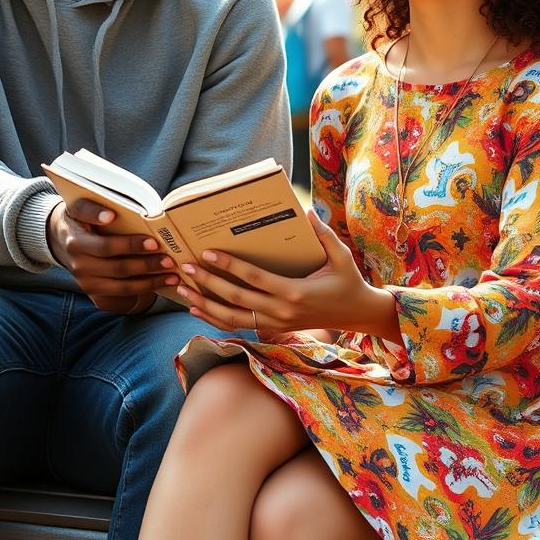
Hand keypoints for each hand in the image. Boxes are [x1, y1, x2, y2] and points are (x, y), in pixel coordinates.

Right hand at [46, 198, 179, 314]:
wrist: (61, 239)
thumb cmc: (77, 219)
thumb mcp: (77, 207)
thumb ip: (91, 209)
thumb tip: (110, 215)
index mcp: (76, 244)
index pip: (107, 247)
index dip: (131, 245)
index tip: (154, 242)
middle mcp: (80, 267)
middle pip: (119, 269)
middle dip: (147, 265)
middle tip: (170, 259)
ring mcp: (87, 283)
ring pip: (124, 287)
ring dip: (151, 282)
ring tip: (173, 275)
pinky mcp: (95, 293)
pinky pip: (123, 294)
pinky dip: (145, 289)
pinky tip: (162, 282)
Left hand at [174, 209, 399, 339]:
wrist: (357, 314)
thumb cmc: (348, 281)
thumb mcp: (341, 256)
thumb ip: (323, 234)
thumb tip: (306, 211)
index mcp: (294, 291)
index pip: (254, 278)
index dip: (229, 266)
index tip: (208, 254)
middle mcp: (281, 311)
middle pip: (235, 299)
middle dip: (208, 283)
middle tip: (185, 268)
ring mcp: (276, 323)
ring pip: (231, 318)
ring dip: (205, 304)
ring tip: (182, 290)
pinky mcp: (274, 328)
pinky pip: (239, 326)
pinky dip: (215, 319)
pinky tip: (197, 309)